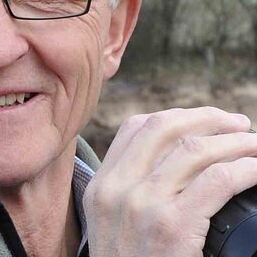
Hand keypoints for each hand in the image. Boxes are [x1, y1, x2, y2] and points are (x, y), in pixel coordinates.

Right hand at [83, 107, 256, 256]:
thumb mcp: (115, 225)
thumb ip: (131, 190)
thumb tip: (177, 161)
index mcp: (102, 185)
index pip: (136, 128)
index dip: (176, 116)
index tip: (203, 120)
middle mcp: (117, 188)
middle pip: (165, 127)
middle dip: (207, 117)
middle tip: (238, 123)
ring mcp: (142, 205)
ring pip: (195, 149)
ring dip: (234, 142)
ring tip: (255, 145)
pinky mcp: (172, 227)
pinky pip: (217, 180)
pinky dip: (245, 169)